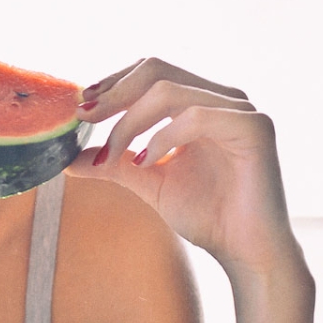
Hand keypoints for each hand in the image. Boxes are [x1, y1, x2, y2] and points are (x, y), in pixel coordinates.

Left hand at [67, 58, 299, 276]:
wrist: (245, 252)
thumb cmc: (205, 215)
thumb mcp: (147, 180)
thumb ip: (113, 162)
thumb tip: (67, 159)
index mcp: (200, 101)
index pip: (150, 71)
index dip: (112, 83)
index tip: (81, 107)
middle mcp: (222, 98)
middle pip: (156, 70)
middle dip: (113, 94)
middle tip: (85, 119)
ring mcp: (241, 109)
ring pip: (168, 91)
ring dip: (130, 122)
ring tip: (112, 155)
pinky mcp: (255, 127)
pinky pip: (196, 116)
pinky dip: (162, 137)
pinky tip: (147, 162)